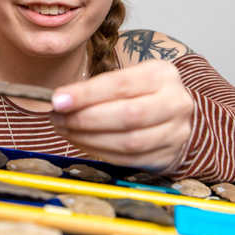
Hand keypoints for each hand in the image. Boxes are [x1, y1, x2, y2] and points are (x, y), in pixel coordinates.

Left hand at [49, 60, 192, 171]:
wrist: (176, 114)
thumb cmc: (144, 92)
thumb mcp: (129, 78)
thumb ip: (99, 88)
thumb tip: (61, 100)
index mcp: (162, 75)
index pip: (120, 84)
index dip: (87, 94)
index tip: (58, 100)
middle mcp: (174, 102)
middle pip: (127, 115)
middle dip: (85, 119)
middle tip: (57, 118)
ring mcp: (175, 132)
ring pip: (128, 141)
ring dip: (89, 138)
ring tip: (65, 130)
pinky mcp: (167, 155)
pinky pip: (128, 159)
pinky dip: (100, 152)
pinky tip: (82, 142)